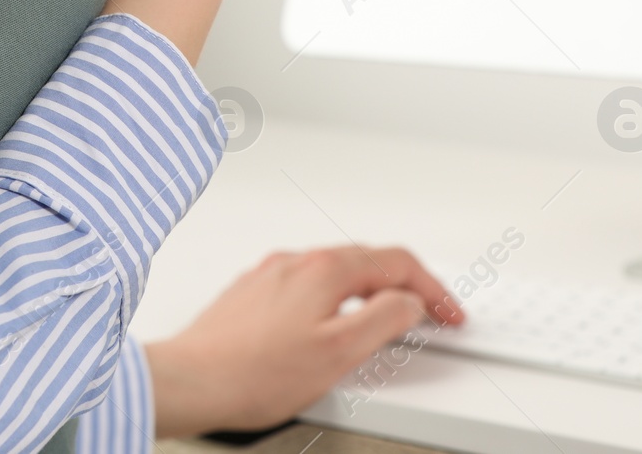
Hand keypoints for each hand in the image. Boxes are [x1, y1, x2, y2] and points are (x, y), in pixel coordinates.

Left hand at [144, 246, 463, 437]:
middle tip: (429, 315)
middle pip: (366, 261)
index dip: (432, 288)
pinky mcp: (252, 293)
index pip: (396, 262)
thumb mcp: (340, 352)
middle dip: (404, 286)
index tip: (449, 313)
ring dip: (369, 290)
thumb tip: (410, 302)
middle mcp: (295, 262)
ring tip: (386, 321)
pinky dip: (335, 298)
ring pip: (335, 272)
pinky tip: (331, 324)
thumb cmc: (255, 373)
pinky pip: (307, 285)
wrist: (191, 380)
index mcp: (324, 270)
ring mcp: (271, 275)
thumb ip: (384, 320)